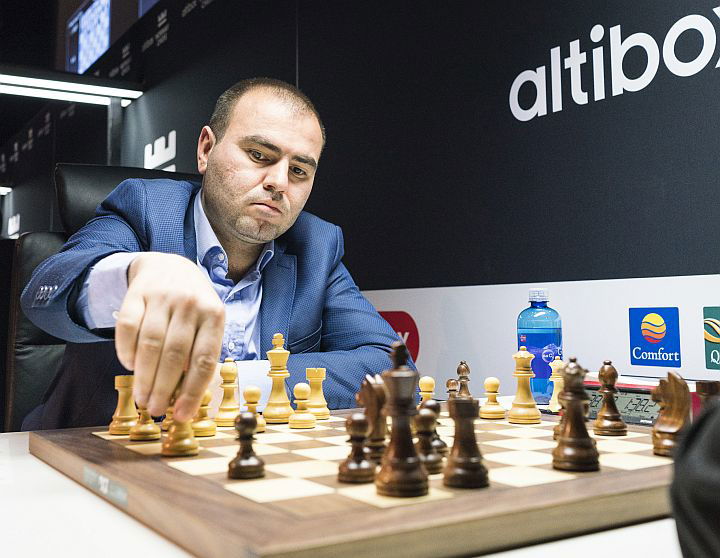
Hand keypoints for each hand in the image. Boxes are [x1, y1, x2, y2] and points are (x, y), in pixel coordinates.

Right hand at [115, 252, 224, 420]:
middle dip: (164, 388)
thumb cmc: (193, 306)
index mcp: (214, 315)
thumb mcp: (207, 324)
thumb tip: (186, 398)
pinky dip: (126, 352)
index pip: (204, 359)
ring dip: (145, 377)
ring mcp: (163, 297)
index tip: (182, 415)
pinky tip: (130, 368)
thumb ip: (200, 354)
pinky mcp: (137, 294)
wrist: (170, 266)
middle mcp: (190, 304)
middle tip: (157, 410)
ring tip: (143, 399)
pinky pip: (128, 328)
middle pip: (175, 355)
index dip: (193, 391)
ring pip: (151, 344)